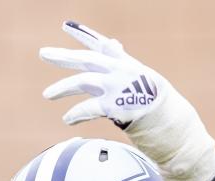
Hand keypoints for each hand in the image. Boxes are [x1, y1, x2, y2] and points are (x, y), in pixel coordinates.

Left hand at [40, 21, 214, 180]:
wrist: (171, 121)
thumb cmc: (154, 102)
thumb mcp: (138, 76)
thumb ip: (120, 61)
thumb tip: (111, 41)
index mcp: (125, 64)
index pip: (101, 45)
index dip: (83, 35)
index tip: (66, 25)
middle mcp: (120, 71)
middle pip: (87, 59)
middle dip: (64, 56)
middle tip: (43, 53)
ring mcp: (117, 86)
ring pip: (83, 81)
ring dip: (63, 88)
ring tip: (47, 95)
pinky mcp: (115, 104)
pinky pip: (89, 107)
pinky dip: (76, 113)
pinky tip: (67, 119)